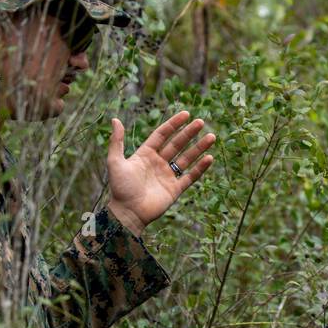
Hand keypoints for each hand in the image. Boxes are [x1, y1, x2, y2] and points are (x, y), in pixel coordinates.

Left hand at [106, 110, 214, 236]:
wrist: (127, 213)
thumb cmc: (120, 188)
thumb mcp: (115, 162)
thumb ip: (117, 141)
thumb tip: (115, 119)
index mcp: (145, 154)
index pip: (162, 135)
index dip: (173, 124)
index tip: (186, 114)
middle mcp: (158, 163)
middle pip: (177, 144)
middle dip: (189, 133)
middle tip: (201, 122)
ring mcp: (168, 176)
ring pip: (187, 158)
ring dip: (199, 148)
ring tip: (211, 137)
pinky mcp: (175, 189)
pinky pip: (190, 176)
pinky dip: (200, 168)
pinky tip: (209, 158)